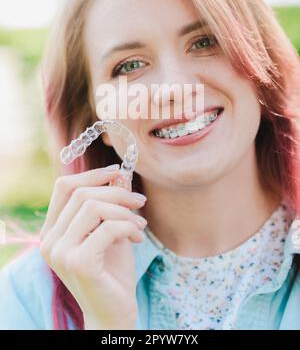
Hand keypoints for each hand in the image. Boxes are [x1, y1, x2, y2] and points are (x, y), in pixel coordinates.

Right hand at [39, 166, 147, 328]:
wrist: (114, 313)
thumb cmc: (112, 272)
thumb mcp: (112, 230)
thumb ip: (111, 204)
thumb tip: (120, 173)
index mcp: (52, 231)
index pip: (64, 187)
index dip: (92, 174)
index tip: (118, 173)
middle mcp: (49, 241)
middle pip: (81, 194)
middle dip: (116, 193)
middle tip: (140, 201)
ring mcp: (61, 253)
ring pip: (93, 207)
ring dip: (124, 211)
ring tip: (140, 225)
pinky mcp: (78, 263)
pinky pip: (107, 228)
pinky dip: (128, 227)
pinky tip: (138, 238)